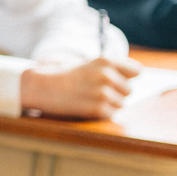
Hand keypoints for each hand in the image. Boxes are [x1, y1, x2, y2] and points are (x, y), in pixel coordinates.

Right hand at [19, 56, 139, 118]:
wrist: (40, 87)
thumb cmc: (65, 76)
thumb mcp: (88, 65)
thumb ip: (112, 71)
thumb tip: (133, 86)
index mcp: (105, 61)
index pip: (137, 71)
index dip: (128, 76)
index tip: (120, 78)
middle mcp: (106, 76)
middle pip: (129, 90)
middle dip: (116, 92)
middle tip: (95, 90)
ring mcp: (102, 93)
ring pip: (121, 104)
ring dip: (108, 104)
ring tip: (88, 98)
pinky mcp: (97, 109)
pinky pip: (111, 114)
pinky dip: (100, 113)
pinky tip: (86, 106)